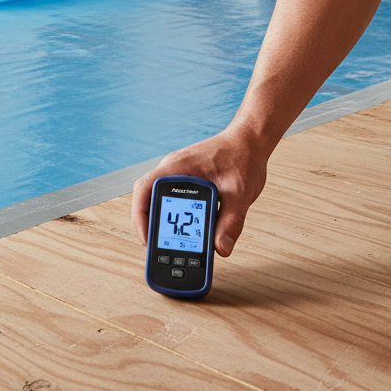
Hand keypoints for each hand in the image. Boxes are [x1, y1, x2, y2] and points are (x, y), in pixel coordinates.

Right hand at [131, 124, 269, 257]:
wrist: (250, 141)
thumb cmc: (243, 158)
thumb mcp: (240, 194)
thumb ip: (231, 222)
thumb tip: (221, 249)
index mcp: (178, 167)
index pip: (145, 189)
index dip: (141, 216)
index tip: (148, 240)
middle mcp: (173, 169)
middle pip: (146, 197)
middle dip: (149, 224)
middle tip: (158, 249)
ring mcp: (178, 173)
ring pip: (157, 198)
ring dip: (160, 220)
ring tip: (170, 244)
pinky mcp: (186, 179)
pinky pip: (171, 197)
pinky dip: (173, 215)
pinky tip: (185, 230)